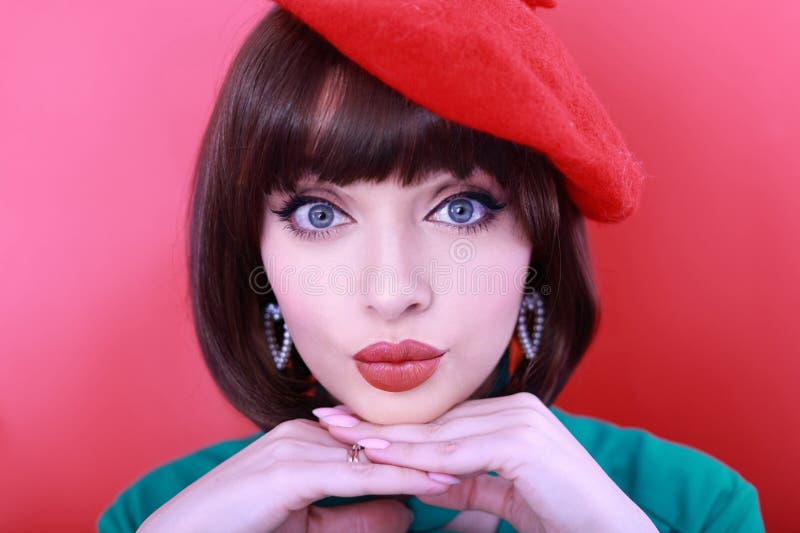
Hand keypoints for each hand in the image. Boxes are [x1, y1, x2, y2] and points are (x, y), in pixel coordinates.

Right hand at [137, 417, 452, 531]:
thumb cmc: (242, 530)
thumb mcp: (308, 524)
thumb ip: (354, 518)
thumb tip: (404, 514)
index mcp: (307, 439)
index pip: (373, 440)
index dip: (416, 446)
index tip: (459, 452)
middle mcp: (304, 431)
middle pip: (380, 439)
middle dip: (428, 446)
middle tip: (478, 450)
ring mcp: (295, 445)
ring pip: (374, 452)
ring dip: (423, 459)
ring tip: (470, 463)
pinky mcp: (289, 468)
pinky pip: (355, 474)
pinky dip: (397, 478)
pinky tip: (433, 480)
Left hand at [316, 393, 657, 532]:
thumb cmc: (560, 517)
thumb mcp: (501, 496)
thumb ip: (467, 482)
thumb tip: (427, 480)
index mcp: (512, 413)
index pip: (441, 418)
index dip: (395, 422)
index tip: (350, 423)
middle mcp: (516, 406)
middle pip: (435, 418)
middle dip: (380, 422)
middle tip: (330, 418)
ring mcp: (521, 420)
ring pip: (440, 433)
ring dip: (389, 438)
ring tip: (342, 437)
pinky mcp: (522, 442)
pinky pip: (456, 453)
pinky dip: (417, 457)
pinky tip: (380, 457)